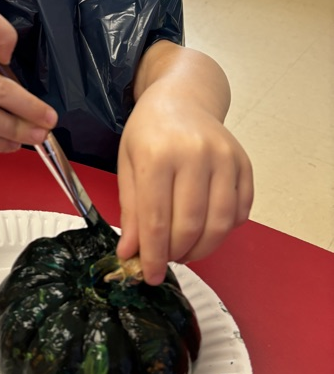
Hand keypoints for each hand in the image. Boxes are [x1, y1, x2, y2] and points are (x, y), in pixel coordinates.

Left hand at [116, 44, 253, 284]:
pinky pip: (240, 211)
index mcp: (158, 155)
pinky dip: (225, 230)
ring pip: (220, 224)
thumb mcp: (128, 164)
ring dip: (202, 248)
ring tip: (185, 251)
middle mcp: (195, 155)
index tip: (149, 276)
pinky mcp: (244, 164)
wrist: (183, 97)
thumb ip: (131, 210)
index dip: (153, 255)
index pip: (157, 220)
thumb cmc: (149, 131)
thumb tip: (131, 253)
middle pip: (190, 225)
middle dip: (176, 253)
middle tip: (166, 260)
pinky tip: (207, 229)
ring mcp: (225, 158)